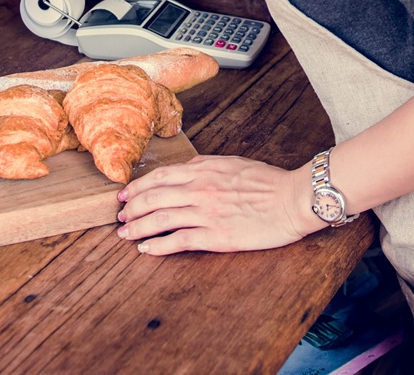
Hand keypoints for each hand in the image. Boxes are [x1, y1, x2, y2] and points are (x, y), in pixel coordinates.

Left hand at [114, 155, 316, 254]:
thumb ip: (204, 167)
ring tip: (125, 234)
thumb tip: (184, 171)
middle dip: (131, 208)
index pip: (158, 177)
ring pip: (159, 219)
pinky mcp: (216, 236)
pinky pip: (178, 241)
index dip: (137, 187)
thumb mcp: (231, 164)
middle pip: (152, 198)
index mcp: (202, 171)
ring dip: (137, 228)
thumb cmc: (268, 181)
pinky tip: (147, 250)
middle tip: (120, 216)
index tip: (124, 195)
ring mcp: (206, 213)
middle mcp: (199, 190)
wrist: (293, 199)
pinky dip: (158, 246)